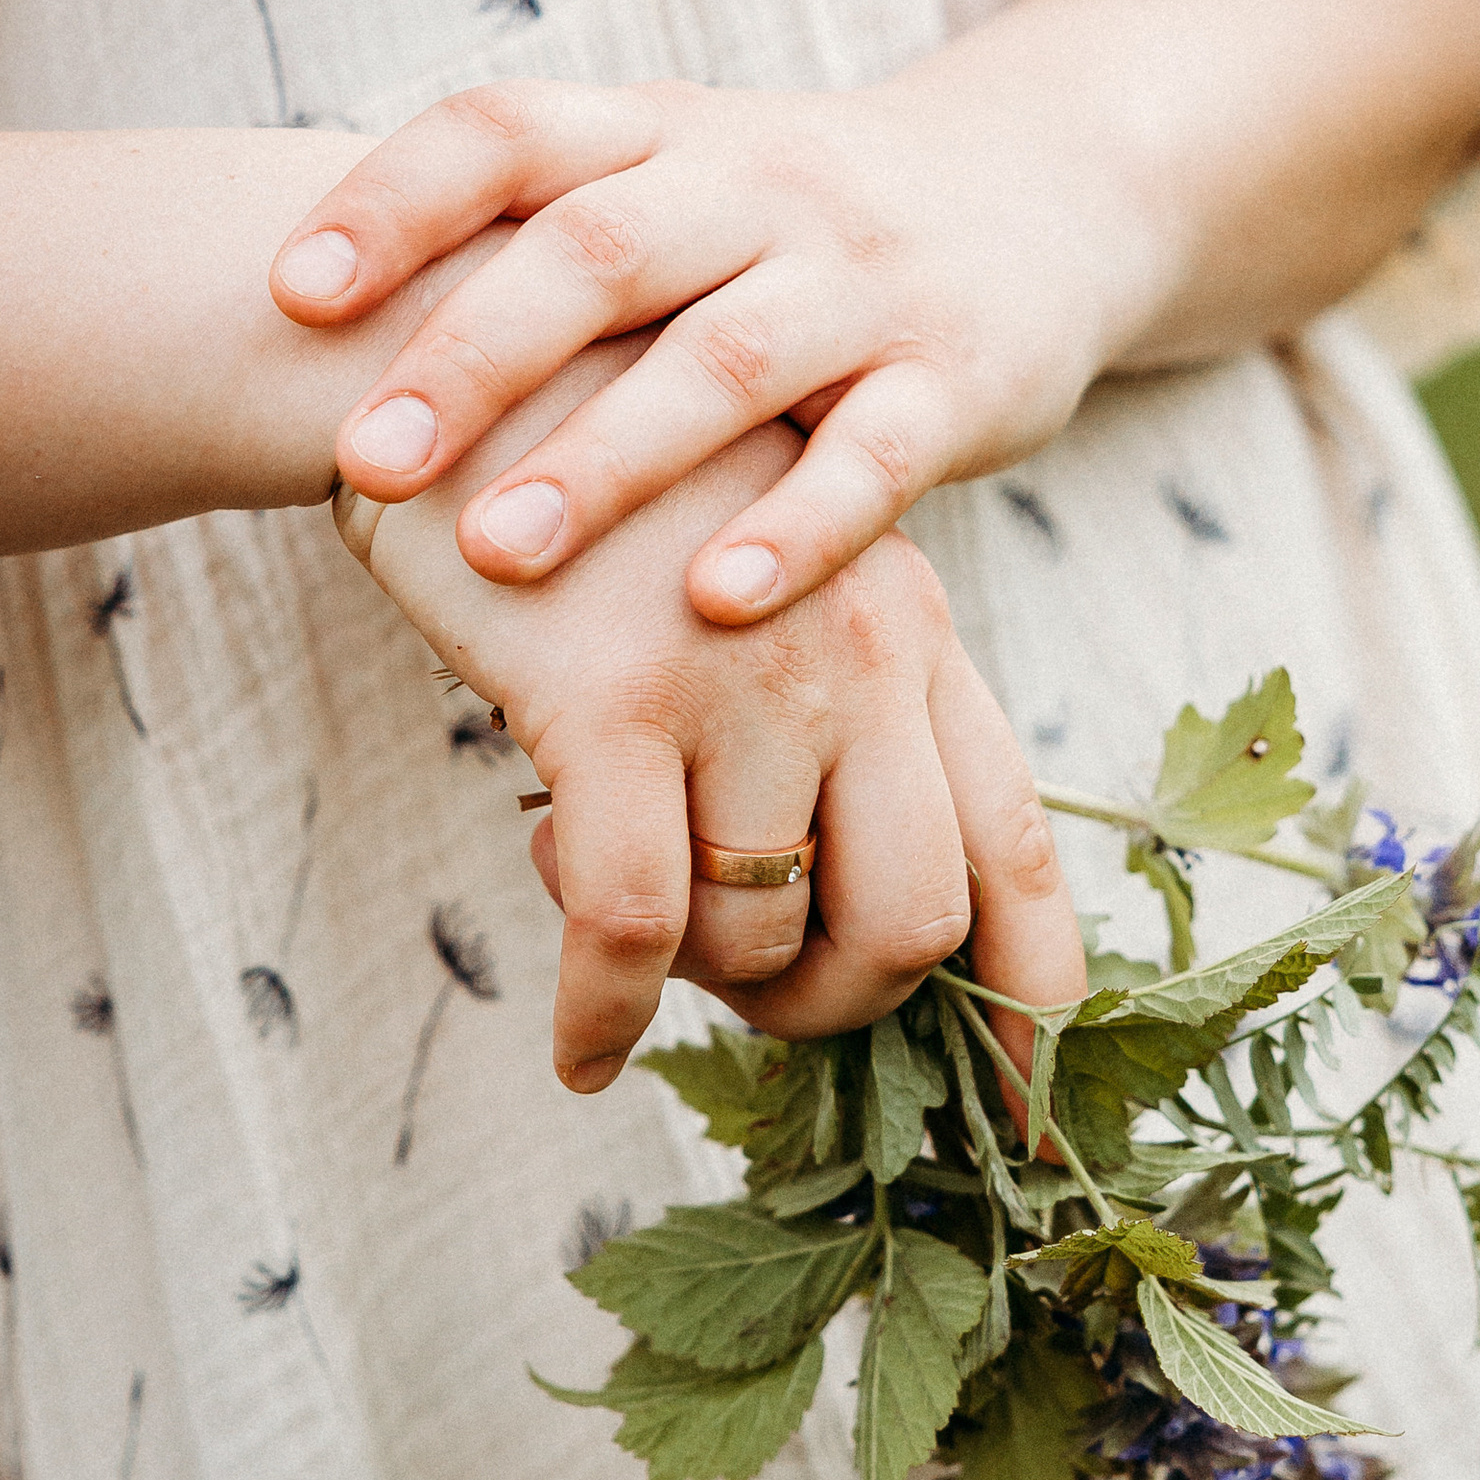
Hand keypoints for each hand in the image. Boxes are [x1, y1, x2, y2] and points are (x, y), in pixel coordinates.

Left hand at [274, 62, 1160, 625]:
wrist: (1050, 189)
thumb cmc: (795, 219)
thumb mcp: (674, 177)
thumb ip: (527, 230)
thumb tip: (292, 318)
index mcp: (665, 128)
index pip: (510, 131)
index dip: (395, 201)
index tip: (292, 293)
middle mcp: (761, 183)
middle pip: (602, 248)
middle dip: (475, 357)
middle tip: (369, 460)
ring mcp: (865, 279)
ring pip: (726, 359)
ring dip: (606, 458)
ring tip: (498, 551)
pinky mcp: (960, 377)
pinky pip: (874, 455)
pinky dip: (796, 528)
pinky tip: (717, 600)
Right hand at [352, 341, 1086, 1091]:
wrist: (444, 353)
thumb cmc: (591, 488)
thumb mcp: (759, 573)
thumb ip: (828, 708)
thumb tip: (825, 909)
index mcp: (914, 627)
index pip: (1024, 849)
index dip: (1035, 1007)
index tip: (1026, 1126)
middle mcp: (863, 653)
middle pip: (915, 923)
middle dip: (833, 1006)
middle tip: (742, 997)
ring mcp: (748, 675)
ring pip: (763, 936)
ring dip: (692, 982)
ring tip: (615, 912)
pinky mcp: (616, 698)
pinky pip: (634, 926)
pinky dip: (607, 1014)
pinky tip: (577, 1046)